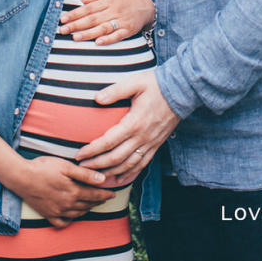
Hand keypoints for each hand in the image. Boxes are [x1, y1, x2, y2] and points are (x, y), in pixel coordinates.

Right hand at [15, 156, 116, 227]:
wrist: (22, 178)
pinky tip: (73, 214)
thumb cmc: (44, 167)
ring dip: (88, 209)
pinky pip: (63, 223)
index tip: (113, 193)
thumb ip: (85, 174)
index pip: (95, 194)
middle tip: (105, 198)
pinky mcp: (48, 215)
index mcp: (74, 191)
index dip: (105, 194)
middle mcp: (68, 204)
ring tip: (92, 204)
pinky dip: (70, 220)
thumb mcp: (66, 166)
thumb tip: (102, 179)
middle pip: (88, 204)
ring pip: (78, 213)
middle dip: (99, 201)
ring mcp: (58, 211)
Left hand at [58, 0, 155, 44]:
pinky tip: (98, 43)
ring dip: (88, 33)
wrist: (147, 6)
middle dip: (77, 24)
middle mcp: (114, 10)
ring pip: (103, 28)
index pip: (88, 8)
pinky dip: (108, 39)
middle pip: (93, 18)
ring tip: (75, 37)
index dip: (75, 13)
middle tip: (63, 30)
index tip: (63, 18)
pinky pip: (117, 36)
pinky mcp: (128, 31)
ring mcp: (121, 21)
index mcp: (108, 0)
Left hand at [76, 72, 178, 186]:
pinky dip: (129, 174)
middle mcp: (141, 137)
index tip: (79, 154)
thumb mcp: (135, 82)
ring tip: (96, 177)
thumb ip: (115, 90)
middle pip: (115, 158)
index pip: (108, 142)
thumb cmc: (156, 84)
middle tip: (82, 168)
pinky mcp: (156, 145)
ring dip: (111, 172)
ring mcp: (150, 143)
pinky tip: (119, 178)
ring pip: (127, 165)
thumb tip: (97, 98)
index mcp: (134, 122)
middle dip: (97, 165)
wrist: (181, 91)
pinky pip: (141, 165)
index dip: (92, 150)